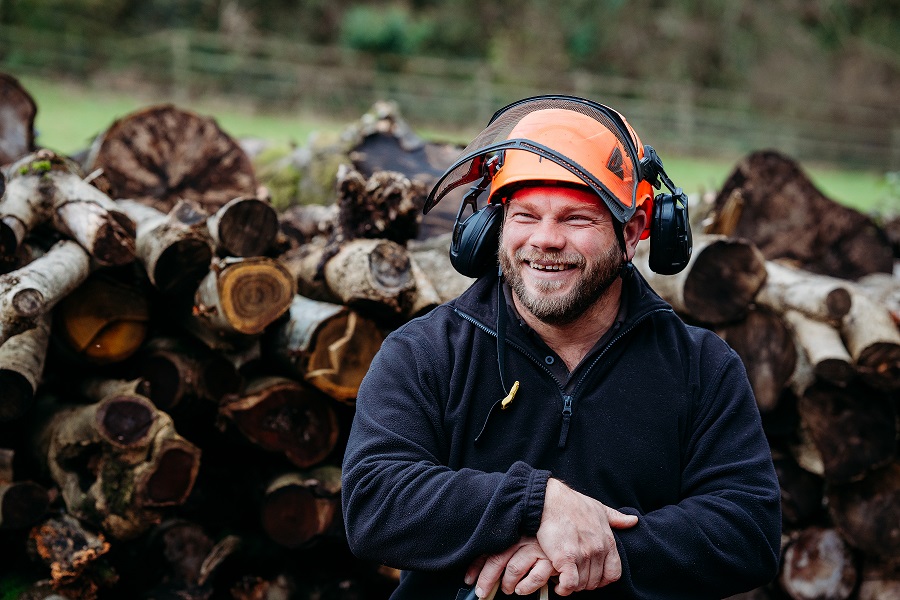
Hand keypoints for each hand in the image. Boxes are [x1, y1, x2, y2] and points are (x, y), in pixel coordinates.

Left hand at [465, 536, 556, 597]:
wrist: (568, 530)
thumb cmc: (540, 540)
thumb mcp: (518, 542)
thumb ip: (500, 554)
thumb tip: (476, 574)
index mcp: (513, 533)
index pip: (490, 550)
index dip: (477, 567)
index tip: (469, 580)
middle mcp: (523, 539)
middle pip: (498, 559)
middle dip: (487, 579)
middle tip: (482, 591)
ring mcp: (537, 549)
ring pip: (514, 568)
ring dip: (508, 584)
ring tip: (508, 589)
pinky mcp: (551, 561)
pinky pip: (535, 577)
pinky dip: (526, 587)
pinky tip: (522, 589)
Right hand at [536, 478, 638, 595]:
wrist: (550, 500)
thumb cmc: (572, 503)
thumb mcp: (599, 508)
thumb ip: (616, 518)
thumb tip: (633, 520)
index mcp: (608, 541)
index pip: (613, 574)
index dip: (602, 579)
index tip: (591, 576)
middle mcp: (598, 549)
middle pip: (595, 581)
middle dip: (584, 582)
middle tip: (573, 576)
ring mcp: (583, 554)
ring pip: (582, 584)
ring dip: (573, 585)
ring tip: (563, 578)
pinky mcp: (565, 558)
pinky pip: (570, 584)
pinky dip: (564, 589)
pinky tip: (559, 586)